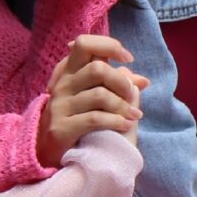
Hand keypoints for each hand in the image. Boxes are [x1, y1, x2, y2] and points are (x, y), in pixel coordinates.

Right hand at [36, 34, 148, 164]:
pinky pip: (95, 119)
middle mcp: (63, 84)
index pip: (84, 44)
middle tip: (131, 95)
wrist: (53, 152)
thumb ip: (118, 85)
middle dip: (121, 82)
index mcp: (70, 71)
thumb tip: (143, 81)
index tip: (128, 59)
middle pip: (97, 69)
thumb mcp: (100, 97)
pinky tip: (126, 125)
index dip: (110, 46)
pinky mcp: (61, 127)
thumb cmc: (81, 119)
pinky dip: (117, 121)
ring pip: (99, 94)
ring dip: (123, 105)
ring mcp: (60, 105)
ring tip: (133, 115)